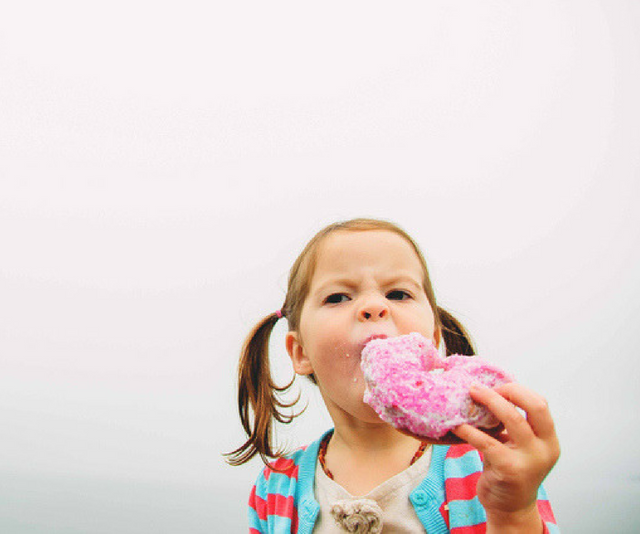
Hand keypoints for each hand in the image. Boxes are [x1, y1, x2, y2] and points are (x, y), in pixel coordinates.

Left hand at [452, 382, 559, 530]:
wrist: (510, 509)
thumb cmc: (510, 471)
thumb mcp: (519, 446)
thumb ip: (512, 424)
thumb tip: (487, 391)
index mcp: (548, 439)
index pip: (541, 404)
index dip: (519, 390)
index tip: (497, 386)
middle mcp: (544, 448)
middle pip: (534, 406)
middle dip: (509, 390)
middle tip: (483, 388)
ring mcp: (529, 460)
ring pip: (513, 419)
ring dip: (489, 401)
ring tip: (471, 393)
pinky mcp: (509, 470)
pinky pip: (487, 442)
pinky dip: (470, 430)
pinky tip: (457, 425)